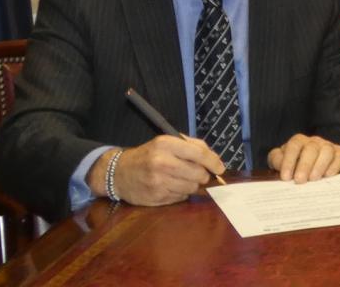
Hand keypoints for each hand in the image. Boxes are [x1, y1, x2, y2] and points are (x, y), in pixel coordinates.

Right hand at [96, 134, 224, 205]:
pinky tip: (171, 186)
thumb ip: (192, 146)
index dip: (214, 162)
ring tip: (182, 179)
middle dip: (203, 175)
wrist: (119, 173)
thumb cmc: (148, 155)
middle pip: (198, 174)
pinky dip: (181, 192)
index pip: (199, 154)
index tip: (220, 169)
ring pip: (192, 187)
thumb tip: (214, 160)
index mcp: (166, 144)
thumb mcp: (167, 142)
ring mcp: (158, 182)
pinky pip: (181, 197)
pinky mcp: (156, 197)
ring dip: (192, 185)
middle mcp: (162, 162)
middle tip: (198, 174)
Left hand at [268, 133, 339, 182]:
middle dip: (305, 165)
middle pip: (311, 148)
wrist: (317, 165)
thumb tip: (278, 166)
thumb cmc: (296, 165)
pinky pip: (339, 157)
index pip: (294, 146)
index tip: (285, 177)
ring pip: (326, 151)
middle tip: (299, 180)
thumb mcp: (283, 162)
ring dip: (319, 165)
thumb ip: (278, 162)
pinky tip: (327, 176)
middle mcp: (314, 142)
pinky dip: (333, 166)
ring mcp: (328, 147)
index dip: (289, 160)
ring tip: (313, 179)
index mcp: (298, 142)